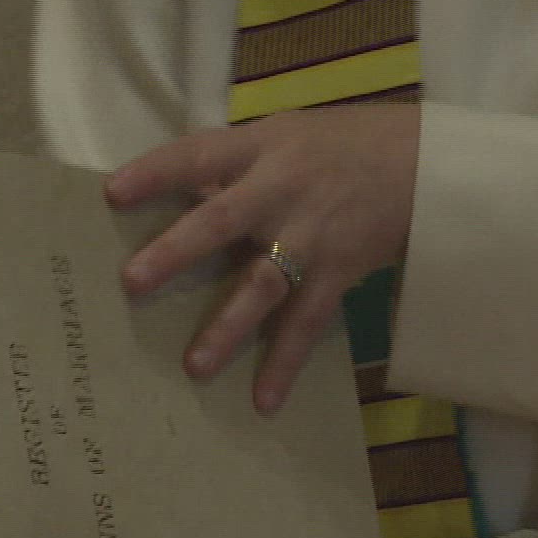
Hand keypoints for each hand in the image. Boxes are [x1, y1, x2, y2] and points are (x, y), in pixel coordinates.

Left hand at [106, 103, 420, 413]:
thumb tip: (175, 197)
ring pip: (265, 282)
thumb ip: (234, 164)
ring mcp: (312, 235)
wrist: (425, 164)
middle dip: (178, 251)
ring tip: (195, 366)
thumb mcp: (285, 136)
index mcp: (263, 147)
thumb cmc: (343, 146)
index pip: (200, 154)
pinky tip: (264, 401)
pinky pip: (308, 322)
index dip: (157, 172)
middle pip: (223, 219)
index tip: (112, 194)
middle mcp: (283, 189)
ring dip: (229, 325)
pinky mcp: (340, 272)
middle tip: (133, 282)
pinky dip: (286, 363)